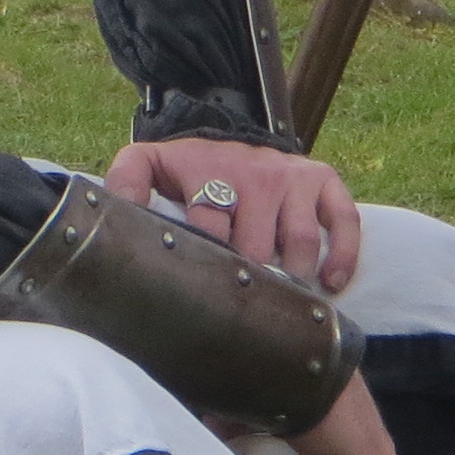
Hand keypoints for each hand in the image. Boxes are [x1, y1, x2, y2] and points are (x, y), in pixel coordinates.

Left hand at [105, 137, 361, 291]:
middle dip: (249, 282)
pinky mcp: (323, 181)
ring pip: (300, 240)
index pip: (209, 223)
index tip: (201, 294)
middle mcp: (255, 172)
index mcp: (209, 169)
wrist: (226, 140)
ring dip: (292, 278)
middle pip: (257, 243)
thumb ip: (127, 183)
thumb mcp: (151, 167)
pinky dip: (343, 255)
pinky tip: (330, 283)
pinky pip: (345, 219)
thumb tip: (109, 212)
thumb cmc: (187, 172)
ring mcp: (291, 177)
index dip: (205, 262)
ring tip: (280, 309)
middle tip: (241, 314)